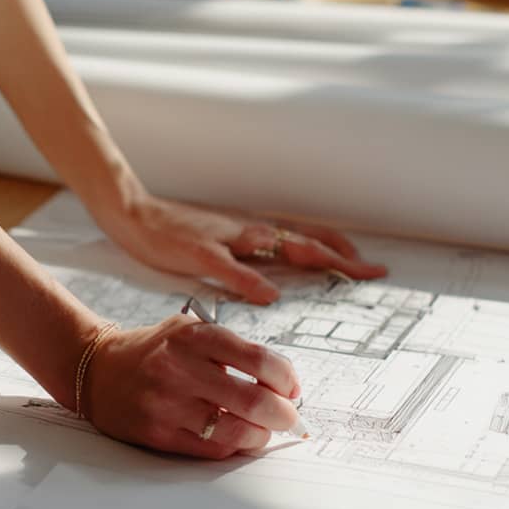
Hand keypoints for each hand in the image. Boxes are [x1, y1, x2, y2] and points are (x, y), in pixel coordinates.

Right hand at [82, 314, 302, 459]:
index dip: (286, 378)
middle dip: (283, 414)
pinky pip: (211, 449)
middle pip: (253, 400)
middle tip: (288, 417)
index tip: (290, 388)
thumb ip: (232, 349)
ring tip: (263, 430)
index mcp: (193, 336)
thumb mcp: (189, 331)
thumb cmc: (153, 352)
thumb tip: (282, 384)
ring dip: (260, 435)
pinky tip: (235, 438)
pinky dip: (233, 446)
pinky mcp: (158, 434)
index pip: (259, 360)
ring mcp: (167, 404)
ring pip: (235, 431)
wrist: (98, 371)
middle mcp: (180, 369)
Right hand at [98, 193, 386, 304]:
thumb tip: (279, 284)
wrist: (134, 214)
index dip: (341, 250)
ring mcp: (225, 237)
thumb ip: (250, 262)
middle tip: (374, 271)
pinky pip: (228, 265)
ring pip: (277, 244)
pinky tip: (267, 294)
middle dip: (342, 256)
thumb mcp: (221, 247)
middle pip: (304, 240)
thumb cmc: (177, 234)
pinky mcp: (197, 249)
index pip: (308, 237)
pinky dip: (250, 279)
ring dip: (311, 257)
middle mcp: (248, 230)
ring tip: (341, 270)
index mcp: (254, 232)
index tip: (370, 267)